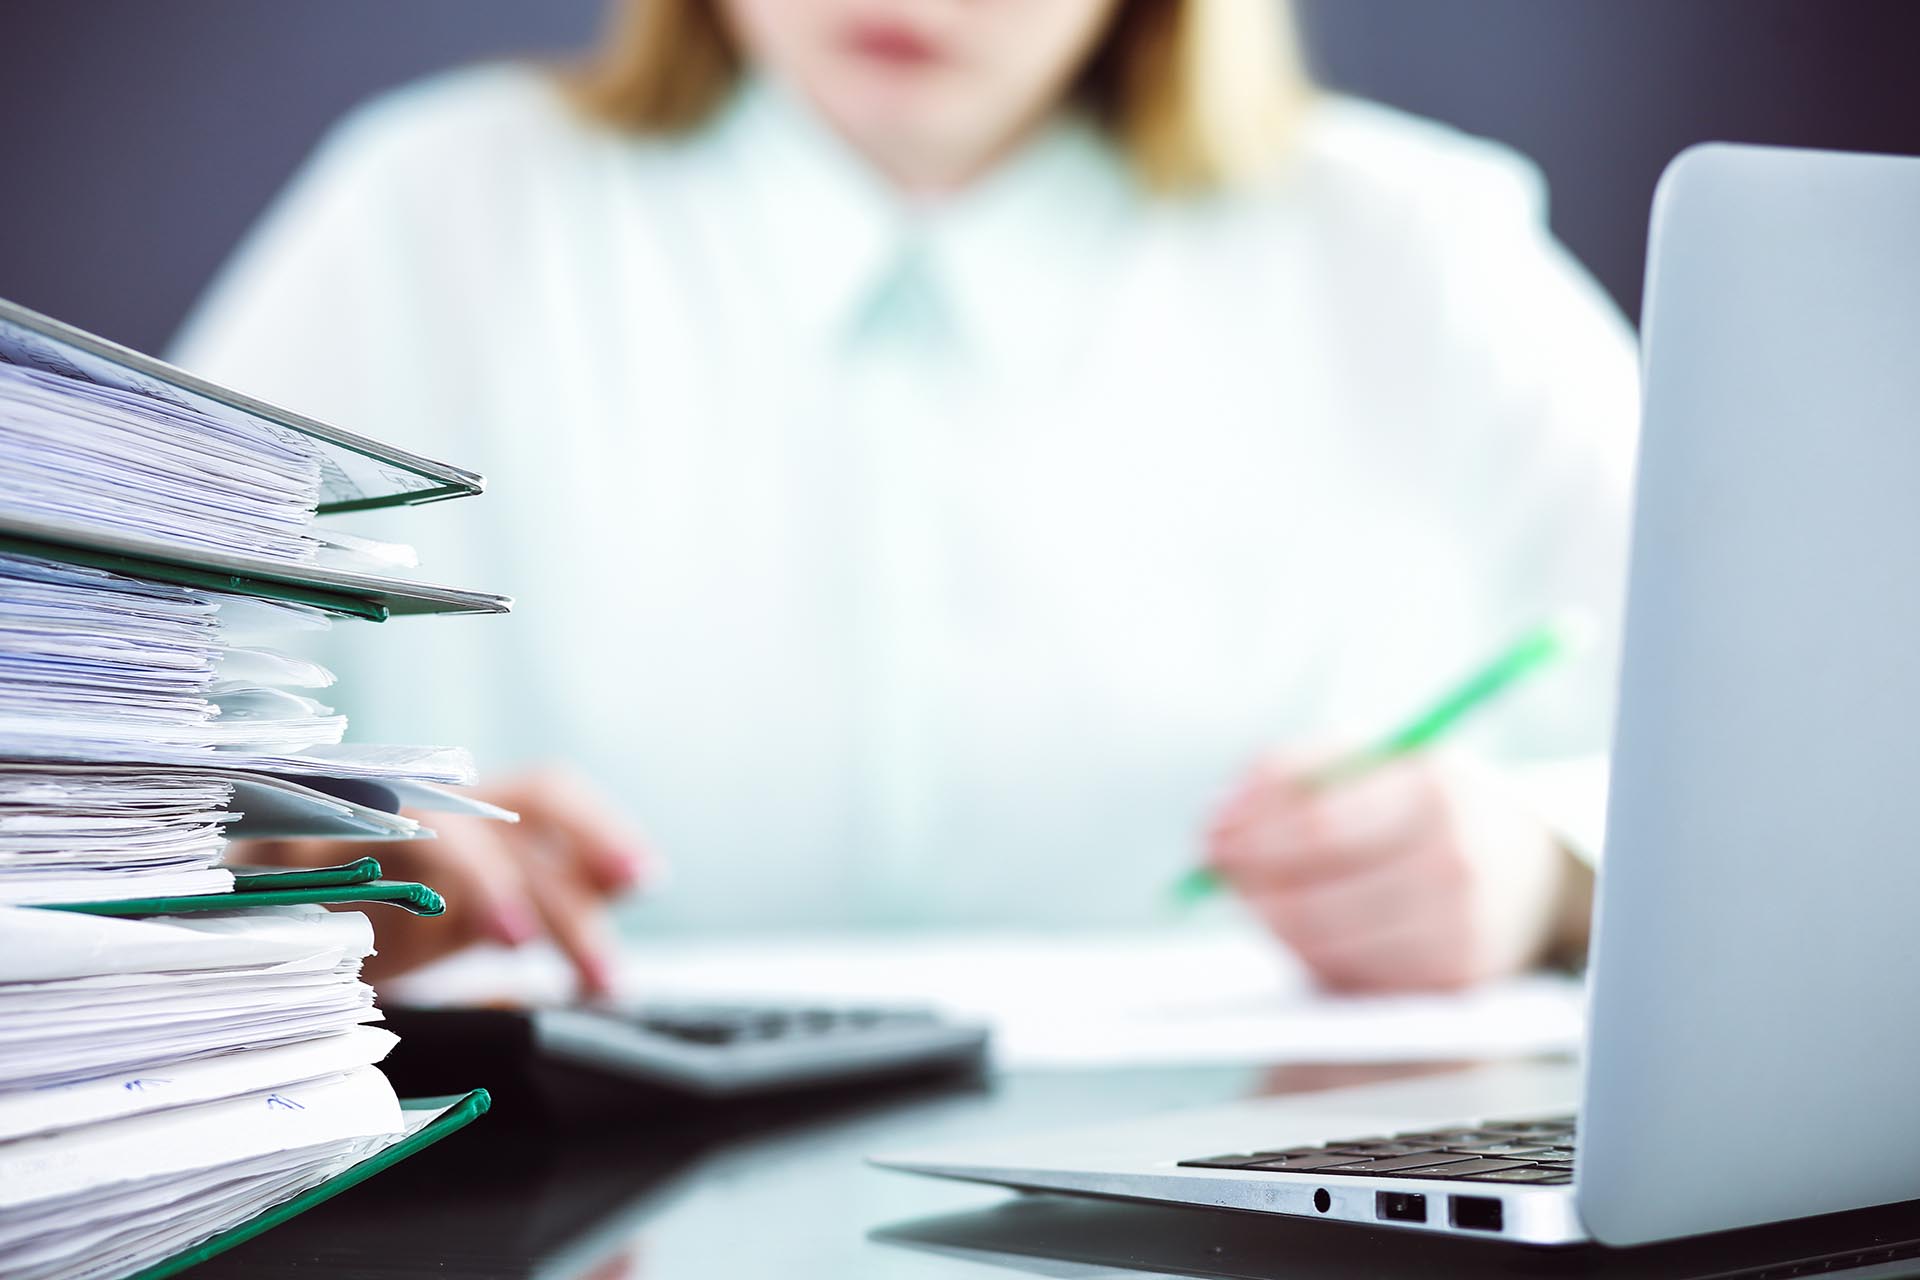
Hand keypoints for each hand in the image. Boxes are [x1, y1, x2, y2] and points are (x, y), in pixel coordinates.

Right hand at [238, 767, 653, 995]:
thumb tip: (616, 927)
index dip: (597, 828)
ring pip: (428, 831)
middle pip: (503, 830)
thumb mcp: (460, 925)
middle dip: (564, 905)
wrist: (235, 935)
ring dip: (483, 884)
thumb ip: (533, 915)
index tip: (644, 879)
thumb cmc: (361, 930)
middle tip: (607, 981)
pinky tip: (394, 942)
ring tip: (515, 939)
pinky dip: (374, 899)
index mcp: (460, 811)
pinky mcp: (274, 861)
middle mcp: (406, 804)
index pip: (543, 793)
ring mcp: (340, 828)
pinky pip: (336, 867)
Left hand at [1204, 749, 1589, 991]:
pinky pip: (1349, 977)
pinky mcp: (1451, 983)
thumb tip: (1217, 818)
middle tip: (1216, 869)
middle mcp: (1455, 867)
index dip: (1251, 836)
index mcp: (1435, 793)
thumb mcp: (1371, 757)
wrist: (1523, 865)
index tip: (1208, 835)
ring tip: (1263, 891)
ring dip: (1274, 922)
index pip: (1320, 827)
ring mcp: (1457, 932)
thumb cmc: (1424, 802)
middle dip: (1250, 887)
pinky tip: (1310, 922)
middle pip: (1314, 900)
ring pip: (1322, 947)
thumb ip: (1288, 771)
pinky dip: (1312, 953)